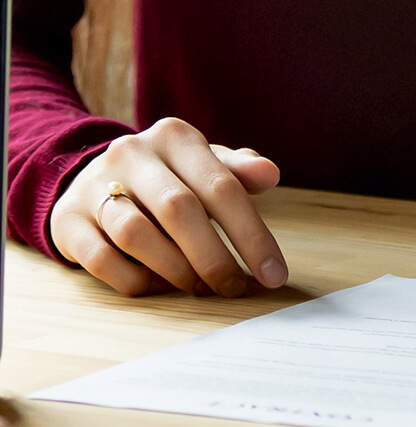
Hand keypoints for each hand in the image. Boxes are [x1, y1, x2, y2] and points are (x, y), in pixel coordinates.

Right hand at [49, 118, 287, 296]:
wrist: (95, 178)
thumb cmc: (170, 178)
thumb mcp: (205, 166)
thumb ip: (238, 172)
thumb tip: (269, 173)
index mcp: (175, 137)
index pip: (222, 187)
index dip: (252, 235)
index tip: (274, 274)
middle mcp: (131, 153)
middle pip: (179, 210)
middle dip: (214, 258)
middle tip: (234, 288)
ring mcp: (94, 185)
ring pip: (136, 235)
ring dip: (176, 270)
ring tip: (200, 287)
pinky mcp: (68, 220)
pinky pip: (103, 260)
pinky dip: (138, 280)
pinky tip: (161, 285)